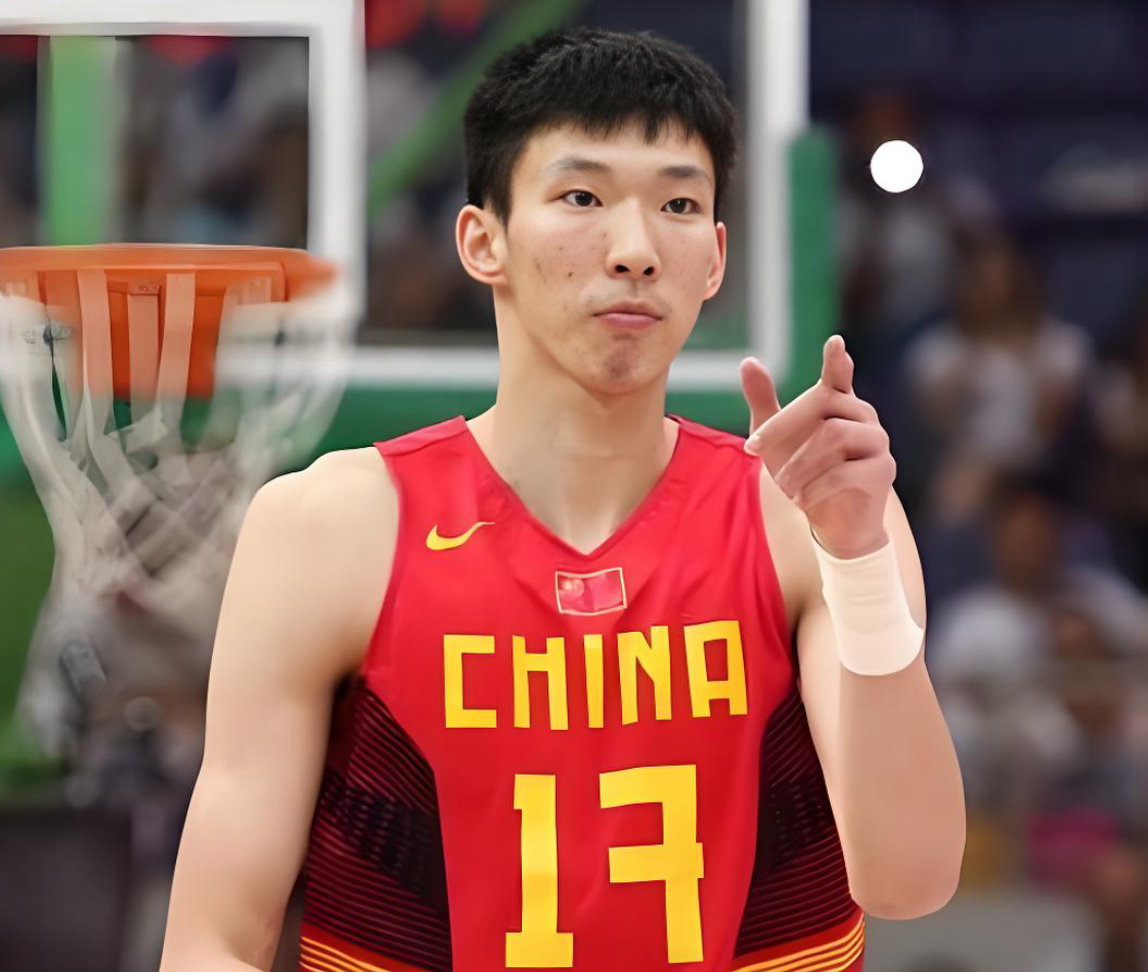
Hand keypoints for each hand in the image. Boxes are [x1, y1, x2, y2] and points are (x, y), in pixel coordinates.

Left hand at [741, 335, 894, 559]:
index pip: (838, 375)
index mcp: (838, 404)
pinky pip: (845, 472)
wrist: (832, 524)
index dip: (836, 360)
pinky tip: (802, 500)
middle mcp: (862, 416)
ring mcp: (877, 441)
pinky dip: (815, 487)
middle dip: (782, 425)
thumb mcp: (775, 440)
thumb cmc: (803, 475)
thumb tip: (748, 361)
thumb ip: (764, 402)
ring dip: (799, 462)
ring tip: (782, 485)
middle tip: (752, 449)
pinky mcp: (883, 471)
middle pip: (823, 401)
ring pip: (834, 435)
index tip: (835, 342)